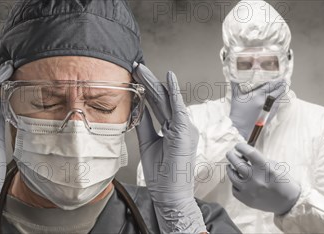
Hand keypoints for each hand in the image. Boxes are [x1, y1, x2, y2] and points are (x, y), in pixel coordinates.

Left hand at [132, 63, 205, 232]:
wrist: (169, 194)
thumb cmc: (162, 175)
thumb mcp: (148, 143)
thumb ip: (145, 125)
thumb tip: (138, 108)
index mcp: (175, 129)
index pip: (161, 105)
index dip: (149, 90)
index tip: (137, 76)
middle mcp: (183, 126)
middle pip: (164, 99)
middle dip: (150, 81)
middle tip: (137, 66)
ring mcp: (186, 128)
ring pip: (168, 100)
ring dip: (155, 83)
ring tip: (142, 69)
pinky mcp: (185, 132)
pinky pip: (178, 108)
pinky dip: (174, 92)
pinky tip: (168, 78)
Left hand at [226, 143, 300, 214]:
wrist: (288, 203)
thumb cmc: (283, 182)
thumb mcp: (276, 166)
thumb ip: (260, 160)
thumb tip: (245, 154)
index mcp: (265, 168)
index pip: (249, 152)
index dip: (241, 147)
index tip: (238, 146)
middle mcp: (256, 179)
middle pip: (237, 163)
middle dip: (231, 155)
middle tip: (230, 153)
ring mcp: (249, 190)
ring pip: (232, 176)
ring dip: (230, 169)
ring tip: (230, 166)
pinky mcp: (246, 200)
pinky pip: (234, 189)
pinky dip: (234, 183)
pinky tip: (237, 179)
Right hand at [229, 79, 285, 139]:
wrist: (240, 128)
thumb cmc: (237, 112)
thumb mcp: (235, 96)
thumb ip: (235, 83)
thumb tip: (232, 74)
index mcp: (257, 95)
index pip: (271, 85)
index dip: (277, 80)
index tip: (281, 76)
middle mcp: (265, 102)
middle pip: (278, 91)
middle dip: (282, 85)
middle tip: (284, 79)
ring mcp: (269, 109)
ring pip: (279, 98)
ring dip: (281, 92)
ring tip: (283, 87)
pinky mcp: (270, 115)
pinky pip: (277, 105)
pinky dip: (278, 100)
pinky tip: (278, 97)